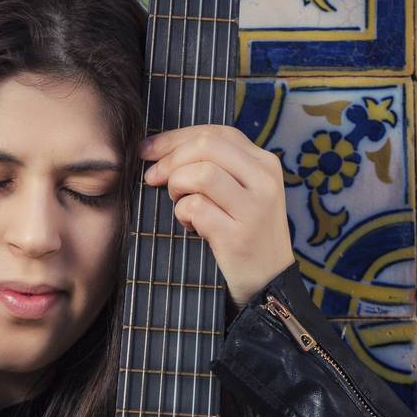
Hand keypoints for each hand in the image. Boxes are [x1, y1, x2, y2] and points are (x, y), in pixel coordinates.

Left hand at [138, 123, 294, 310]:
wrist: (269, 284)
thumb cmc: (245, 235)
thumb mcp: (242, 193)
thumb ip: (216, 168)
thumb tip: (160, 150)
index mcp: (264, 163)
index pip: (215, 132)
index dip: (174, 138)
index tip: (147, 151)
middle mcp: (264, 179)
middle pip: (205, 146)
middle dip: (169, 160)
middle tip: (153, 180)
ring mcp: (254, 207)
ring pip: (201, 173)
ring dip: (177, 187)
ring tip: (181, 206)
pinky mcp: (239, 235)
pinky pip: (196, 208)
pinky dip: (183, 215)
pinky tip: (192, 226)